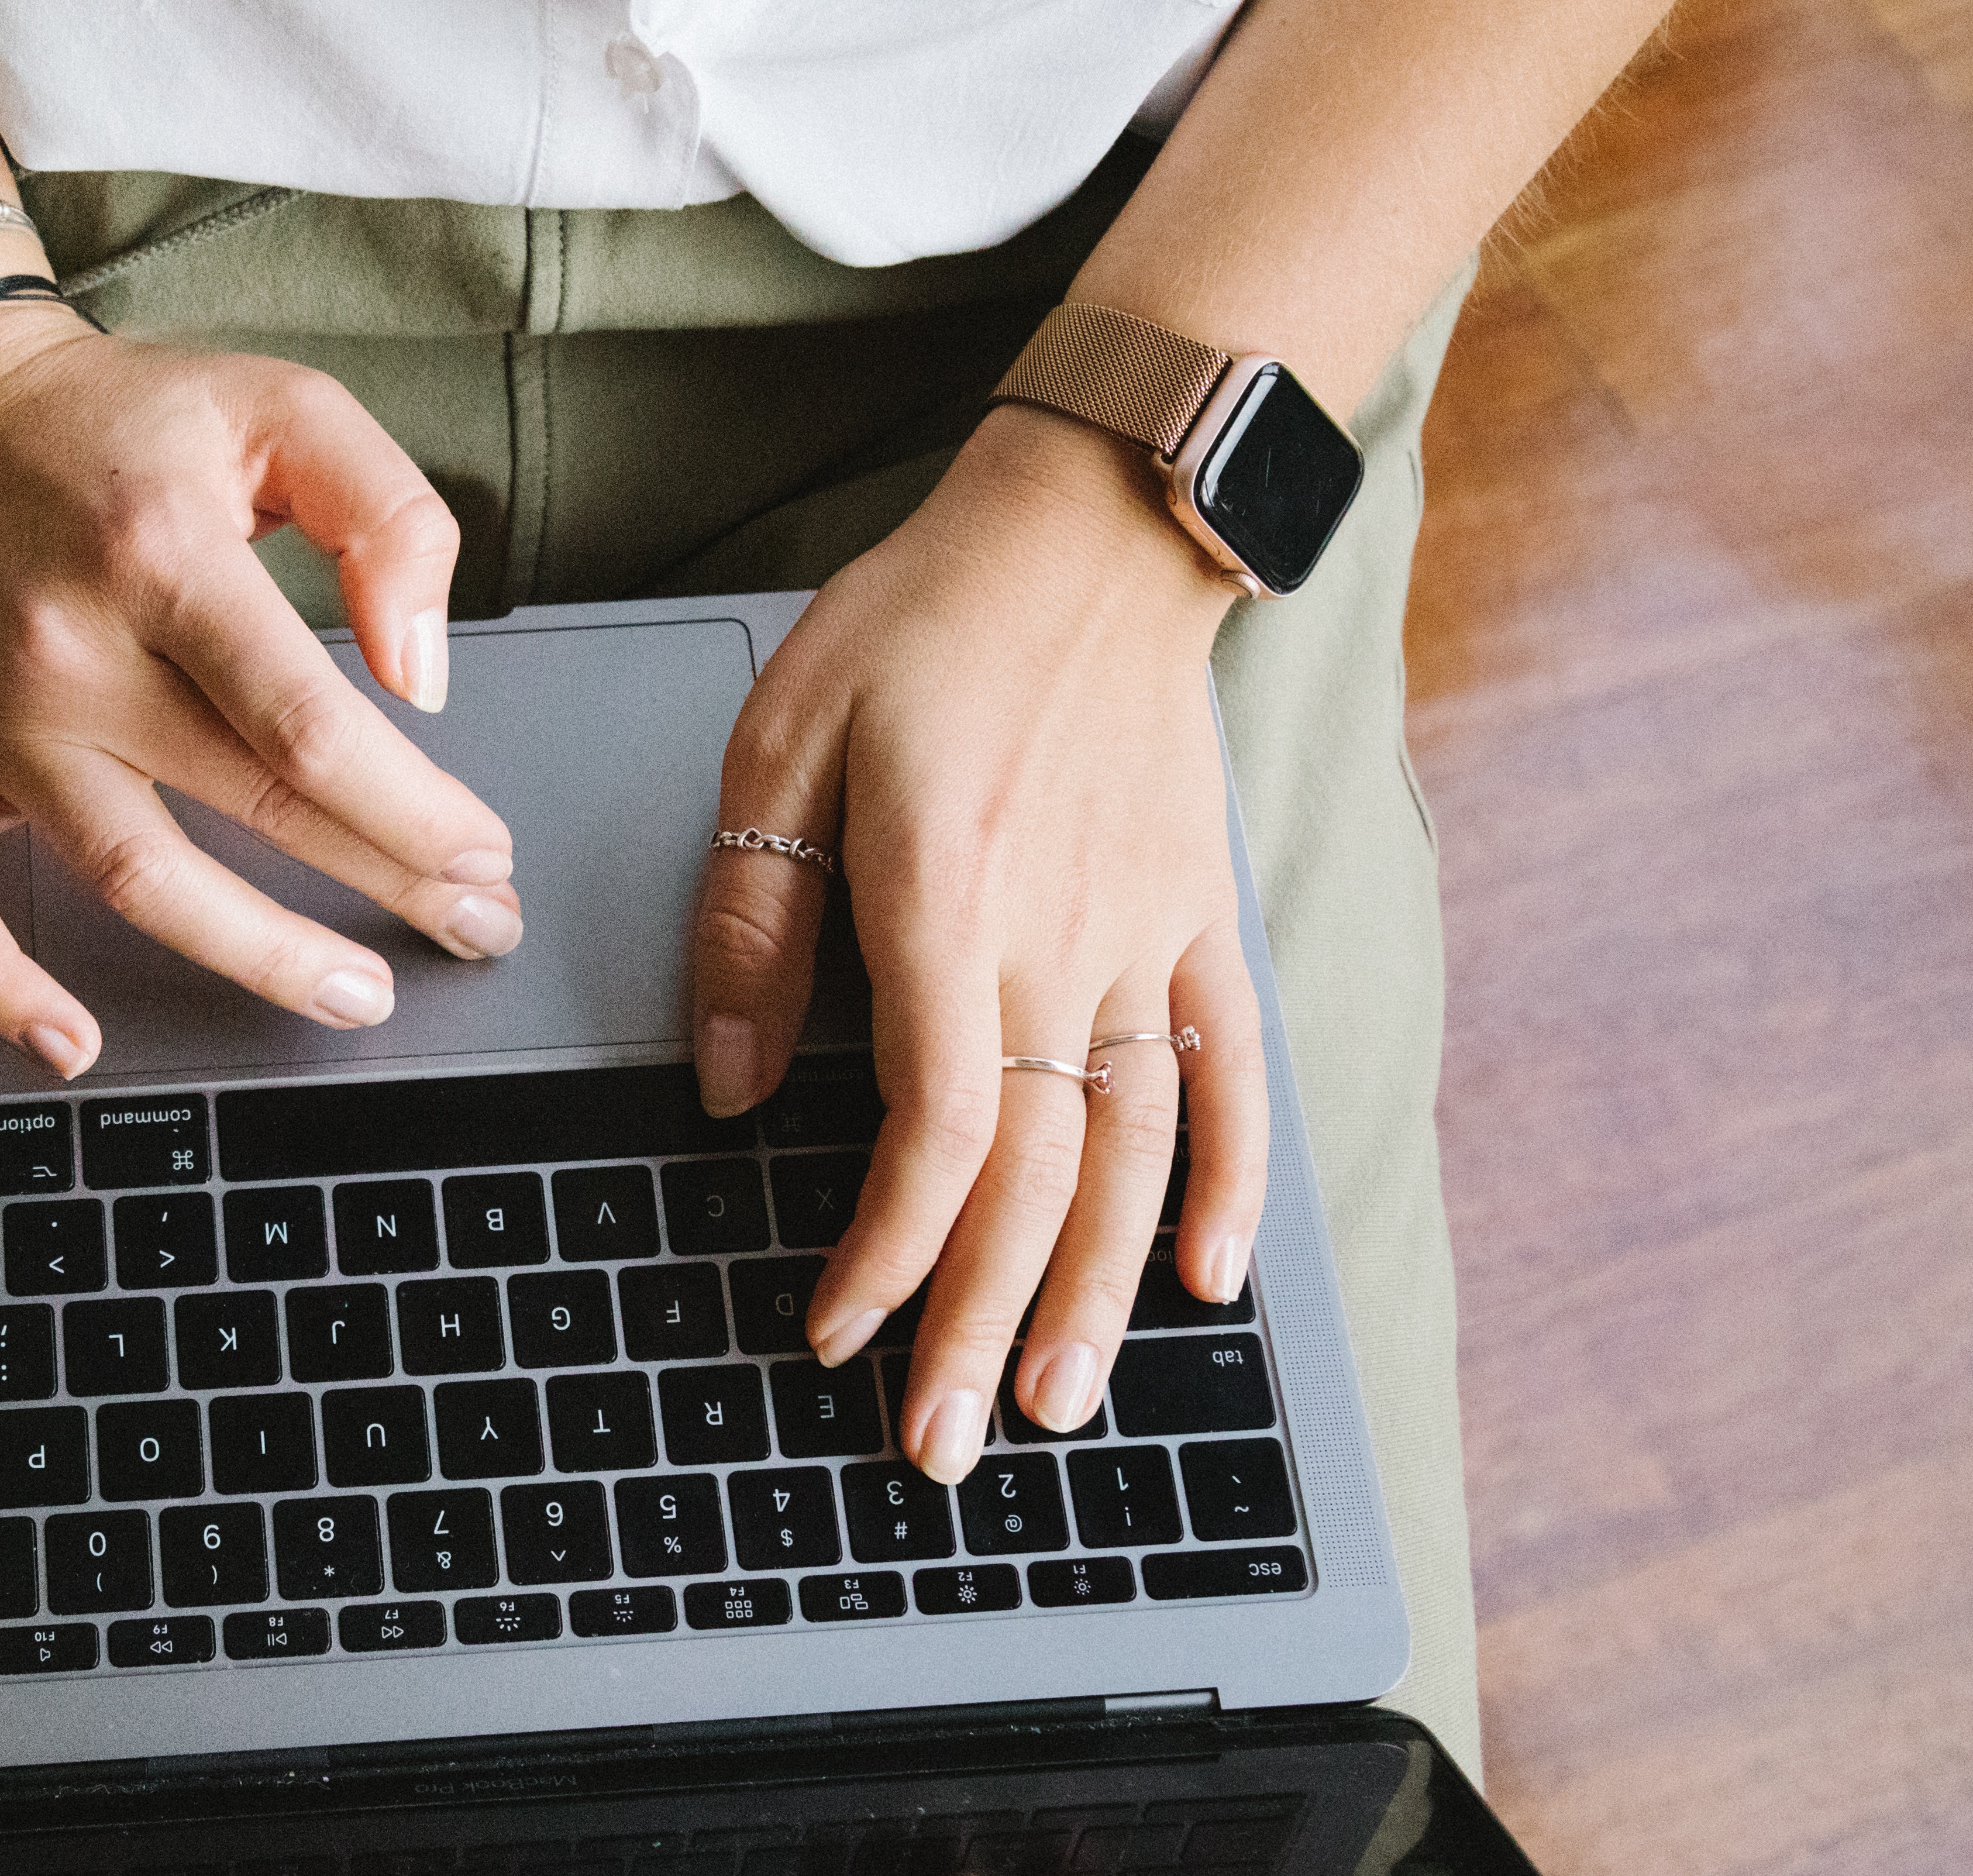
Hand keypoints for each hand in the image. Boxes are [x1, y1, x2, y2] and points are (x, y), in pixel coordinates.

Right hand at [0, 304, 522, 1074]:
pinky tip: (72, 1047)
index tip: (483, 851)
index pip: (309, 724)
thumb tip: (419, 673)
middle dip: (384, 884)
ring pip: (131, 876)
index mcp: (163, 554)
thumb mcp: (281, 407)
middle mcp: (69, 649)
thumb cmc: (118, 417)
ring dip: (252, 955)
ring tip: (352, 994)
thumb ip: (385, 515)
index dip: (412, 809)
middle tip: (474, 926)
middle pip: (248, 807)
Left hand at [687, 406, 1265, 1486]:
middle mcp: (1056, 941)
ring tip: (1064, 1409)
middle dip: (983, 1325)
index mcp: (944, 903)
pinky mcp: (1202, 916)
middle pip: (1031, 1177)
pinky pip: (1230, 1071)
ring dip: (1099, 1294)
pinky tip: (1213, 1275)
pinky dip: (1233, 1180)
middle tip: (943, 1446)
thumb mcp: (782, 743)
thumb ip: (755, 923)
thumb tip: (739, 1085)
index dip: (889, 1253)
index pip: (932, 1132)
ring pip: (1133, 1154)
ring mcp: (1147, 937)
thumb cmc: (922, 622)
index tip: (836, 1330)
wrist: (1091, 527)